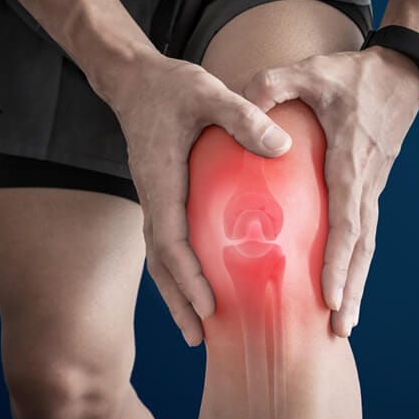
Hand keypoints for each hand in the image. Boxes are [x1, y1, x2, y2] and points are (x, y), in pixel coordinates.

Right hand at [101, 46, 292, 346]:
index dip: (188, 276)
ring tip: (197, 330)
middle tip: (199, 338)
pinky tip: (203, 288)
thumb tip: (282, 146)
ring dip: (176, 295)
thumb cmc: (173, 87)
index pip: (171, 240)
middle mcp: (153, 198)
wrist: (136, 80)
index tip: (208, 304)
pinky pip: (170, 244)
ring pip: (162, 259)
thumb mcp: (210, 93)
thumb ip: (244, 117)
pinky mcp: (163, 198)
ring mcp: (155, 201)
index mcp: (161, 181)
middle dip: (178, 302)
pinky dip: (181, 272)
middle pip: (162, 263)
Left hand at [242, 45, 418, 336]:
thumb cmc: (352, 73)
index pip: (346, 221)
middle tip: (339, 329)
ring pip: (367, 245)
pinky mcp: (372, 186)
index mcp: (351, 160)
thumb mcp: (311, 70)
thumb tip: (241, 103)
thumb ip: (274, 84)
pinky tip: (344, 285)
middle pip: (361, 247)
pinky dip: (356, 263)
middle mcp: (367, 182)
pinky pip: (364, 232)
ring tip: (345, 323)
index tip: (330, 296)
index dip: (338, 261)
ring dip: (358, 284)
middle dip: (351, 289)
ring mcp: (374, 187)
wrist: (400, 73)